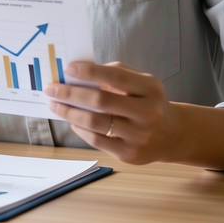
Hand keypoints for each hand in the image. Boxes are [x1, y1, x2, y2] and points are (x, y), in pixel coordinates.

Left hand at [44, 61, 181, 165]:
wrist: (172, 135)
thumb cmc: (148, 102)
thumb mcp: (142, 83)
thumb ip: (116, 73)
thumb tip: (80, 71)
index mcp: (151, 89)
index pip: (117, 76)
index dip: (90, 71)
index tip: (68, 68)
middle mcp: (148, 113)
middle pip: (101, 101)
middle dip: (71, 93)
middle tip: (51, 88)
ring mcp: (139, 136)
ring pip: (95, 123)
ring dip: (69, 112)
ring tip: (55, 105)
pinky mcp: (129, 154)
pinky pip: (96, 140)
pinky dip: (79, 128)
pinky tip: (72, 120)